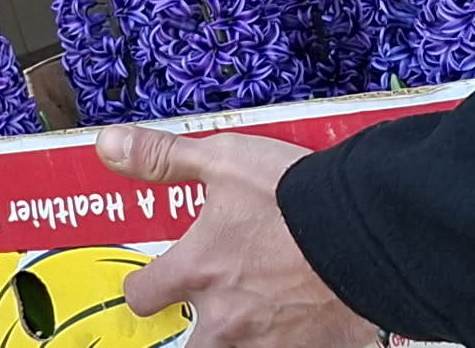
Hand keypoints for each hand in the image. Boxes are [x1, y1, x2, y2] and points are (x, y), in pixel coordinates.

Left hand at [97, 126, 374, 347]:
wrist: (365, 228)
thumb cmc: (295, 194)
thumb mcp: (222, 159)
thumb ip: (162, 157)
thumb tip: (109, 145)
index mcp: (198, 272)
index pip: (143, 296)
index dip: (143, 287)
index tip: (149, 281)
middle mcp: (226, 318)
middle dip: (192, 334)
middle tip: (208, 312)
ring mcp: (268, 342)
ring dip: (240, 339)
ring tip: (256, 317)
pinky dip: (291, 341)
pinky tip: (301, 325)